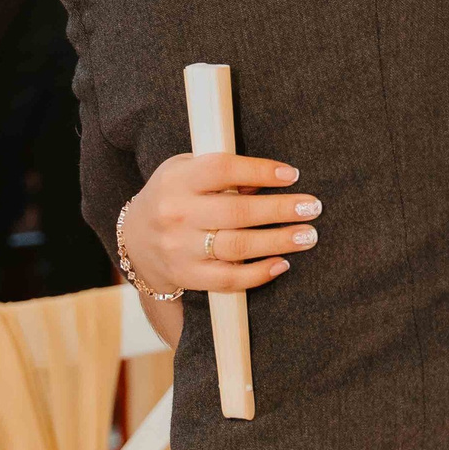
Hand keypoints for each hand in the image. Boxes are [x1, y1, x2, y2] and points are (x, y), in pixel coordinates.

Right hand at [120, 151, 317, 296]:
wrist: (135, 239)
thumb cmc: (175, 195)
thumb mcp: (187, 171)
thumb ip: (223, 173)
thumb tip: (269, 181)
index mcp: (179, 180)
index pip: (222, 170)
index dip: (259, 170)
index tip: (292, 174)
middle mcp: (177, 214)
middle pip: (236, 212)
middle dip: (281, 210)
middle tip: (313, 207)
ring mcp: (180, 248)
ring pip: (237, 247)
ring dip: (278, 241)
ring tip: (308, 236)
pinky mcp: (187, 276)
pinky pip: (228, 279)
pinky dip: (259, 274)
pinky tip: (282, 264)